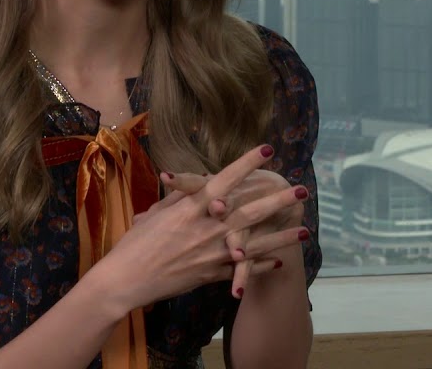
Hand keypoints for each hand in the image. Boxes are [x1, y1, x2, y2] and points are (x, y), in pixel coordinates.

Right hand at [97, 144, 307, 313]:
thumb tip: (200, 185)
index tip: (268, 150)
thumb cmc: (135, 243)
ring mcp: (211, 254)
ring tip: (305, 231)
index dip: (247, 163)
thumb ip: (181, 200)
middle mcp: (206, 229)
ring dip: (281, 237)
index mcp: (191, 208)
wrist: (126, 280)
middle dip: (278, 201)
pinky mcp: (211, 276)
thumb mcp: (156, 214)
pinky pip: (242, 271)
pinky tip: (278, 262)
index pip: (225, 179)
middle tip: (302, 190)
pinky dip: (260, 267)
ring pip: (255, 245)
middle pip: (250, 211)